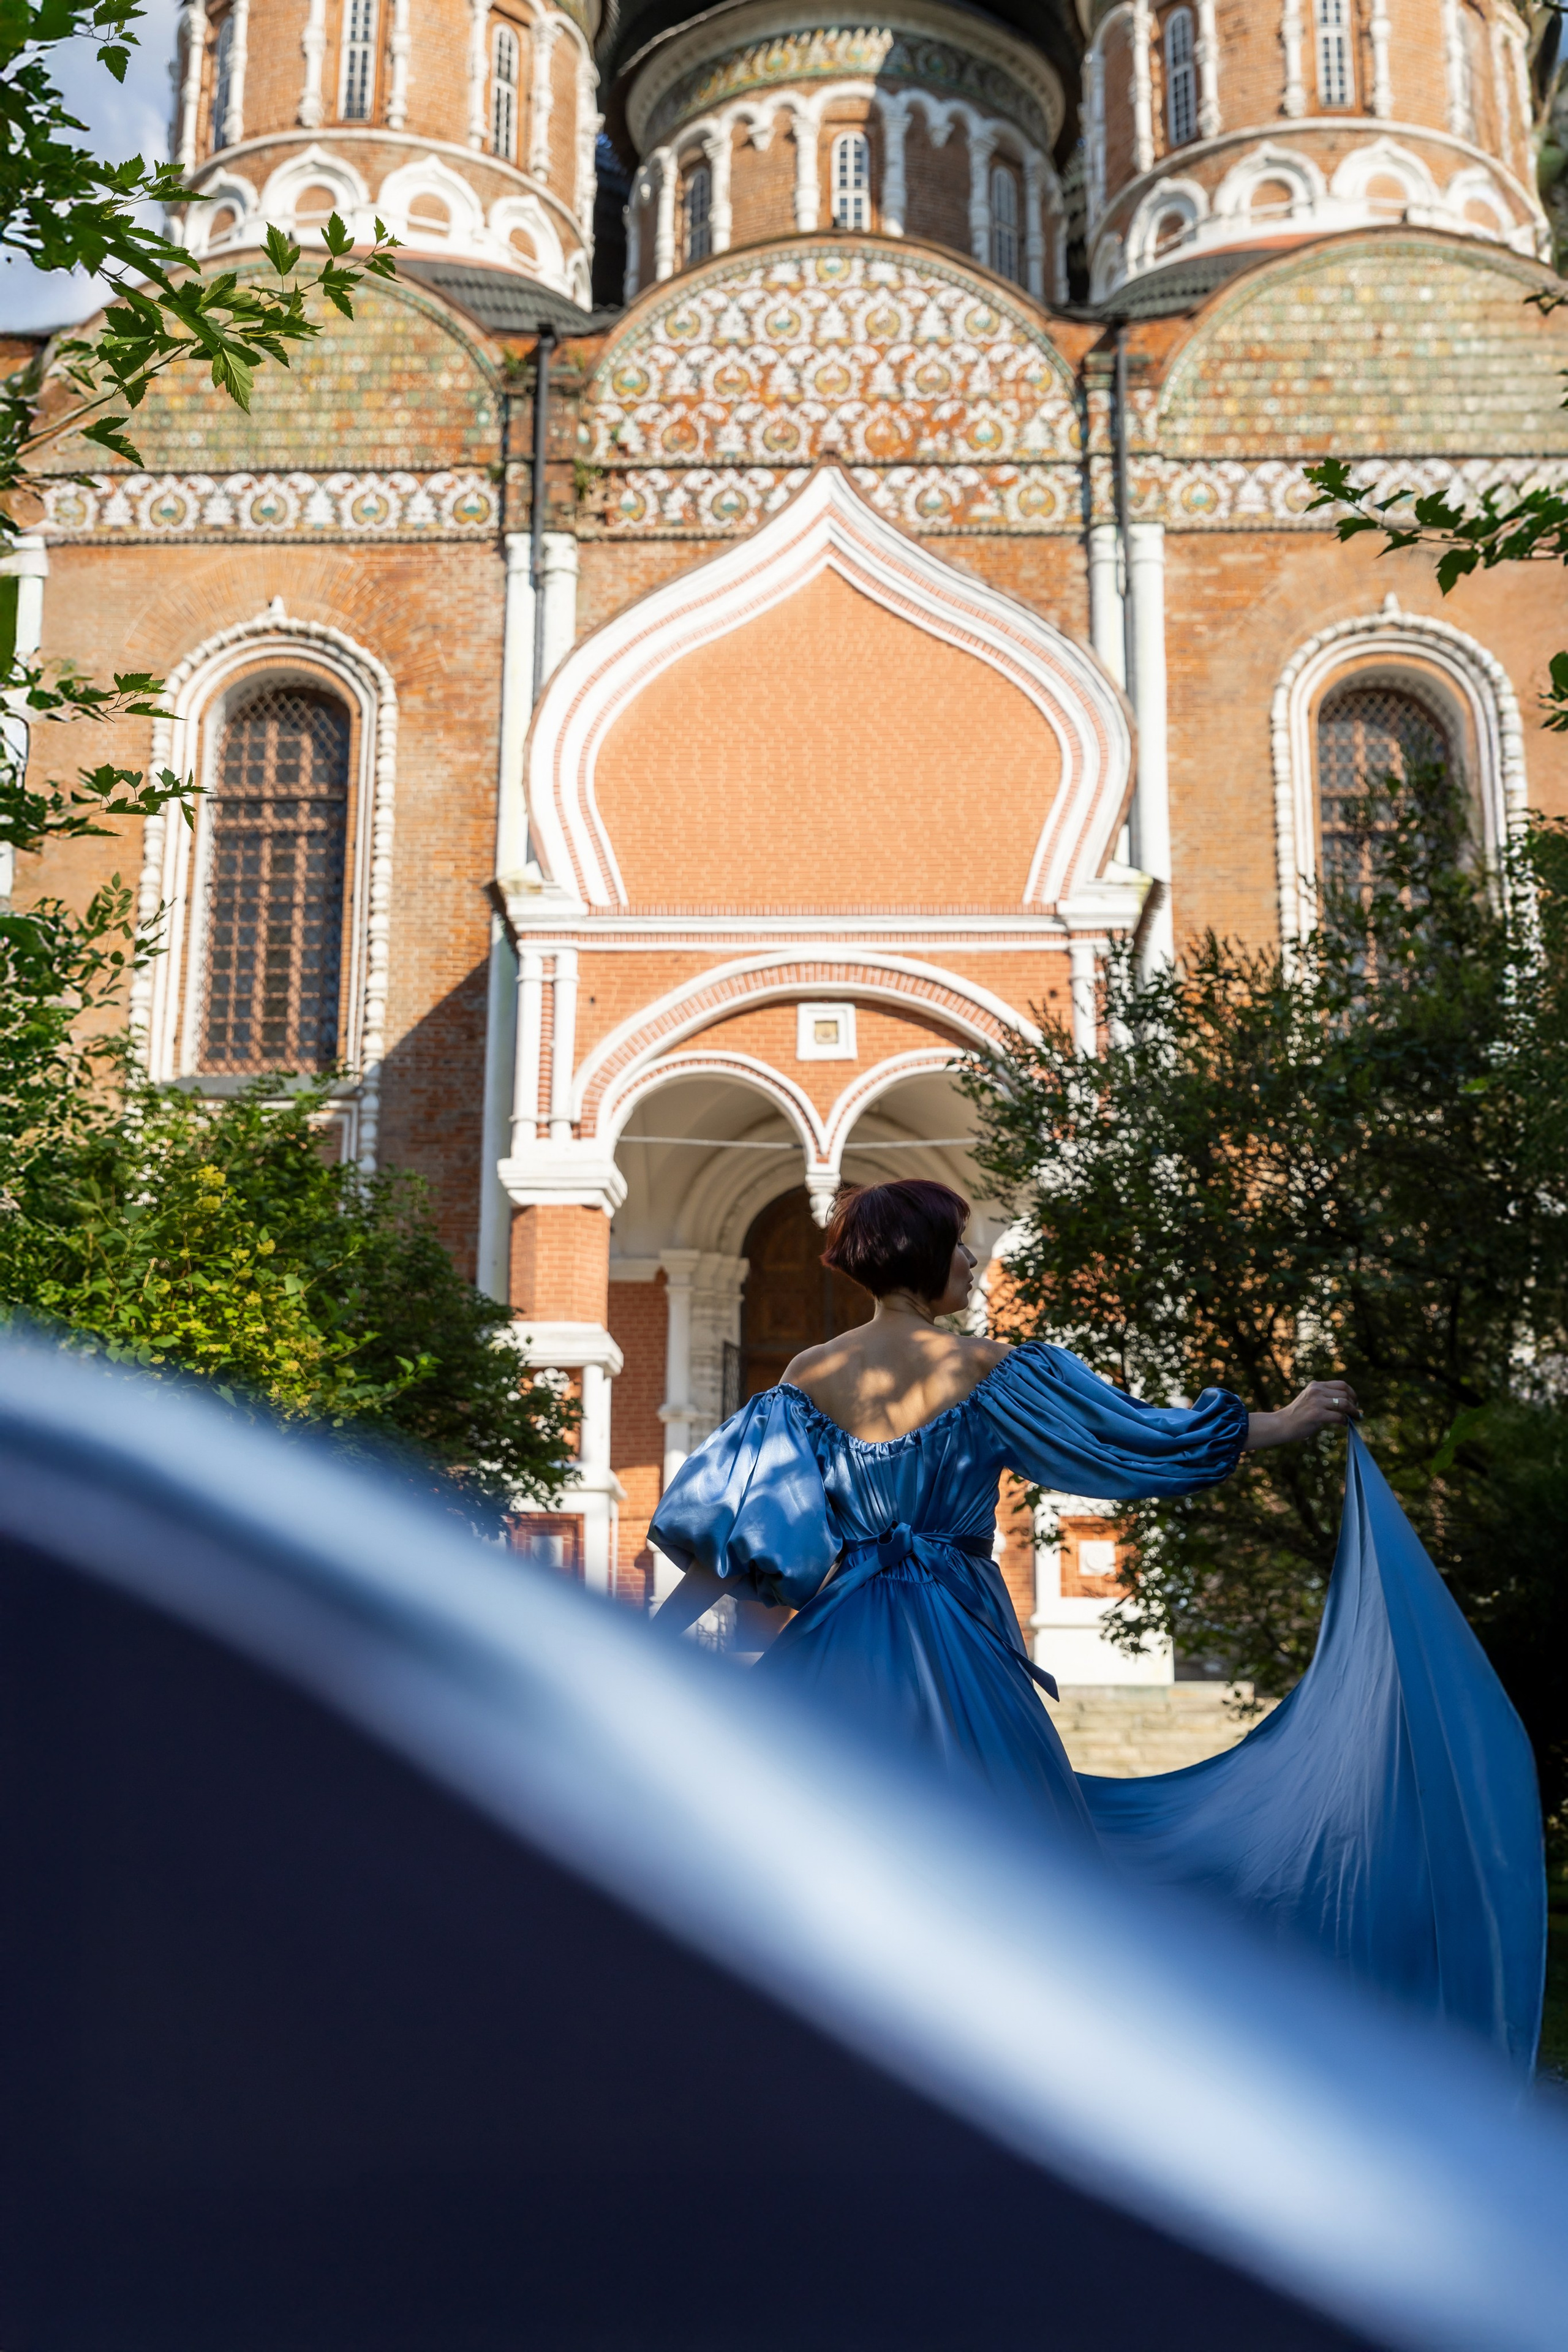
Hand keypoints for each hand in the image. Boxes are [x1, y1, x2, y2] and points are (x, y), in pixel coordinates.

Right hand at [1245, 1379, 1360, 1451]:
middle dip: (1354, 1404)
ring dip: (1352, 1412)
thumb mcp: (1310, 1399)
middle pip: (1345, 1394)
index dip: (1352, 1393)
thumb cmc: (1298, 1415)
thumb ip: (1324, 1397)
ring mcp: (1316, 1402)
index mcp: (1315, 1385)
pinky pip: (1339, 1416)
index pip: (1341, 1384)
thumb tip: (1347, 1403)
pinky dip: (1344, 1421)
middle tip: (1356, 1413)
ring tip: (1354, 1419)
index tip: (1355, 1402)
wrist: (1282, 1424)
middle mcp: (1316, 1390)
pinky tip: (1344, 1424)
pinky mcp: (1316, 1414)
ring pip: (1344, 1403)